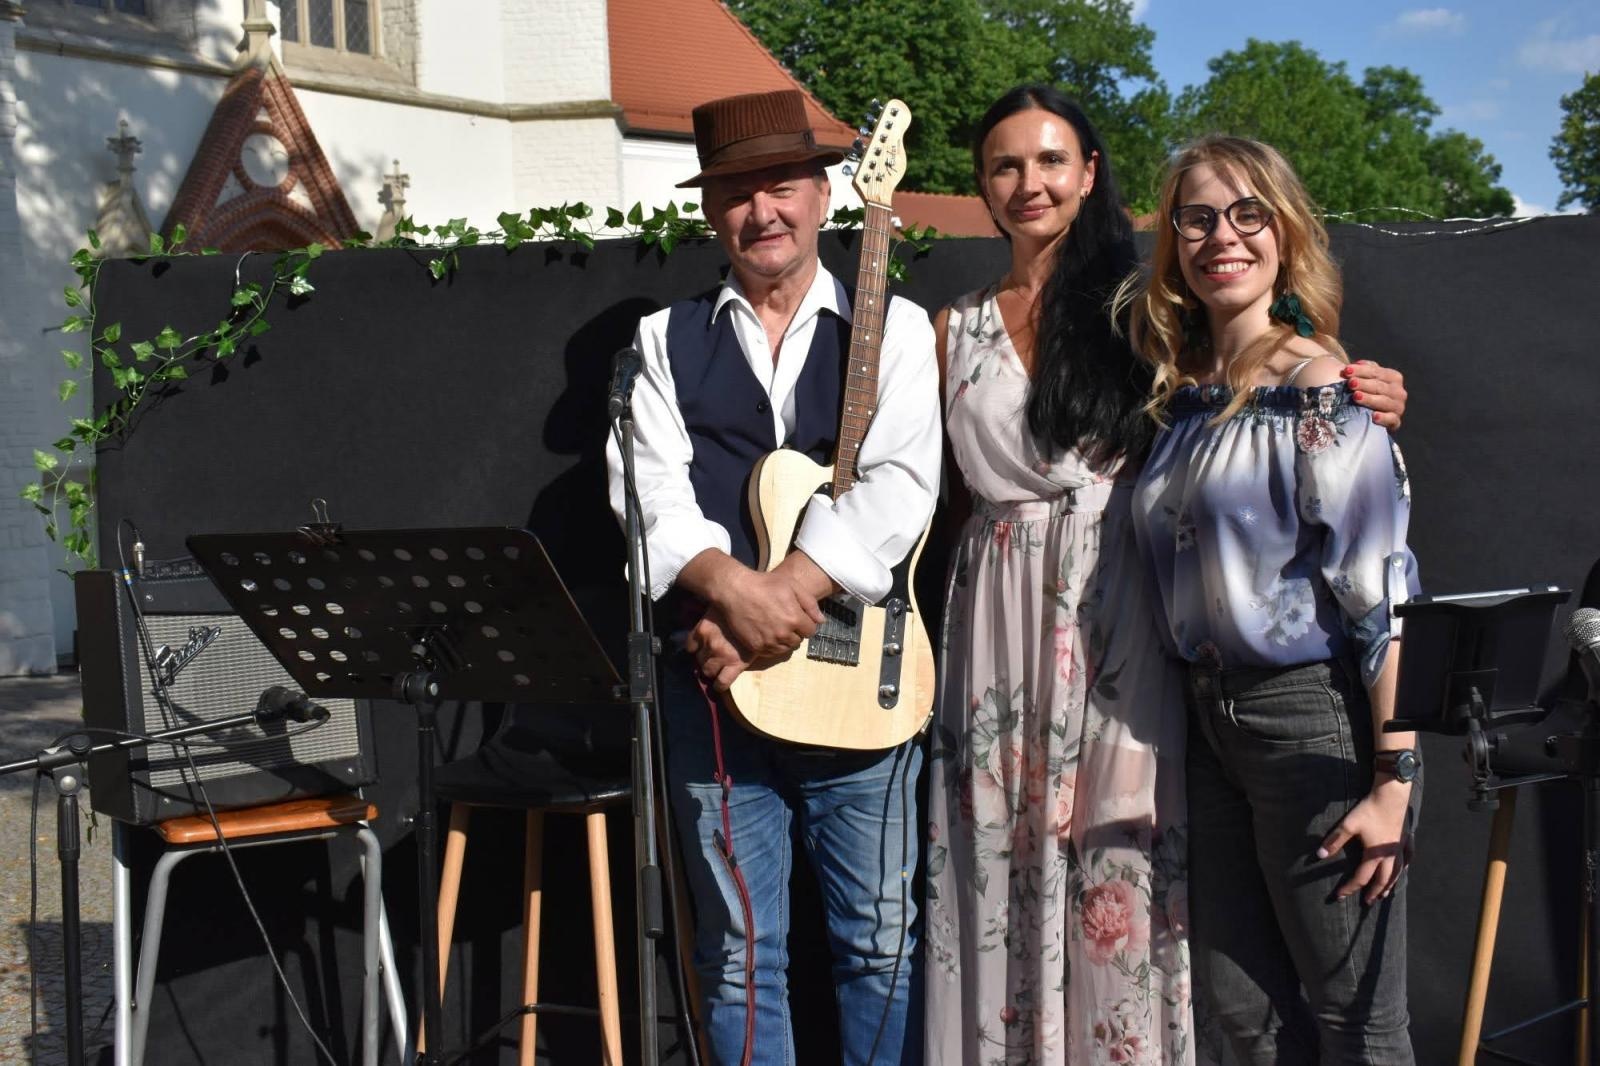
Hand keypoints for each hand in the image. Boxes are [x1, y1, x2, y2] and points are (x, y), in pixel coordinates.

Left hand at [685, 610, 753, 690]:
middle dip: (705, 659)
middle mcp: (710, 642)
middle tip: (715, 655)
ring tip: (720, 666)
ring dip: (712, 670)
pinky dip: (720, 685)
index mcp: (703, 628)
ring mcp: (721, 655)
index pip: (690, 646)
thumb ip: (708, 617)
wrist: (763, 614)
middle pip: (699, 659)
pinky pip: (721, 682)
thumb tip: (696, 619)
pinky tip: (721, 683)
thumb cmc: (741, 609)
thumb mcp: (719, 608)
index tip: (702, 648)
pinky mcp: (735, 665)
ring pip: (707, 671)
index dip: (696, 649)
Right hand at [708, 565, 823, 660]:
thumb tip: (821, 621)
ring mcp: (769, 642)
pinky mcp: (756, 647)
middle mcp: (783, 634)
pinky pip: (770, 652)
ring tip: (775, 626)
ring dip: (784, 640)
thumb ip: (810, 604)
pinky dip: (771, 645)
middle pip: (798, 641)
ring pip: (785, 648)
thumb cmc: (765, 584)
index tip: (797, 616)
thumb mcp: (792, 586)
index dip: (806, 623)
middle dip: (795, 632)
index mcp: (795, 619)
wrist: (735, 590)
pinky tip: (766, 632)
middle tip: (784, 620)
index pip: (811, 631)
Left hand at [1317, 778, 1412, 904]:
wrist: (1391, 795)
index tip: (1340, 896)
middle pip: (1382, 880)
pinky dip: (1404, 868)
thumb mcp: (1348, 825)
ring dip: (1389, 885)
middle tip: (1367, 902)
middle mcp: (1389, 856)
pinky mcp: (1404, 840)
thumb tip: (1320, 855)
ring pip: (1396, 873)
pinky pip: (1407, 859)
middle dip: (1373, 892)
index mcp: (1374, 855)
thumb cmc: (1369, 810)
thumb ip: (1335, 841)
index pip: (1361, 878)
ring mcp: (1399, 849)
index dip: (1349, 888)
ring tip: (1385, 894)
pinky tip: (1403, 871)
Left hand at [1343, 360, 1407, 429]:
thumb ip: (1363, 369)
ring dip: (1370, 399)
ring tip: (1355, 396)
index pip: (1377, 372)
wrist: (1372, 414)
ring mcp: (1398, 407)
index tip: (1347, 370)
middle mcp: (1398, 391)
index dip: (1361, 371)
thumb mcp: (1367, 378)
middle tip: (1350, 383)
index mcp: (1393, 377)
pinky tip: (1373, 417)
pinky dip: (1383, 418)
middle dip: (1364, 384)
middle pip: (1380, 386)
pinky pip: (1391, 419)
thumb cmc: (1367, 391)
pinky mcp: (1395, 422)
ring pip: (1384, 401)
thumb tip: (1356, 364)